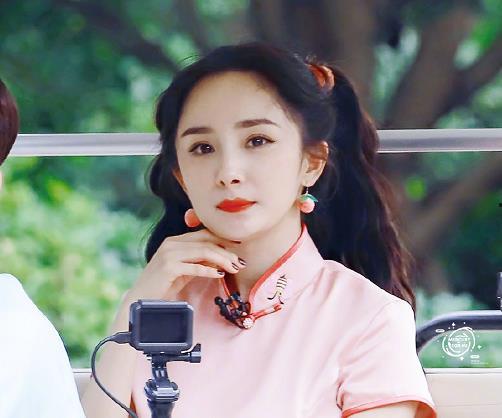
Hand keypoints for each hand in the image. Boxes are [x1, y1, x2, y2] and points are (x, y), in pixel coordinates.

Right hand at [126, 228, 245, 301]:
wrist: (141, 300)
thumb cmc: (163, 285)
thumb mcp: (184, 270)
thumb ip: (199, 260)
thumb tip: (222, 256)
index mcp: (175, 241)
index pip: (204, 234)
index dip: (223, 239)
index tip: (239, 248)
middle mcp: (171, 243)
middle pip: (207, 241)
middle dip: (227, 250)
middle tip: (241, 262)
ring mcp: (168, 254)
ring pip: (204, 251)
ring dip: (223, 260)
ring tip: (235, 268)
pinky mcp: (168, 267)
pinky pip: (195, 266)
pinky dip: (210, 270)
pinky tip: (220, 274)